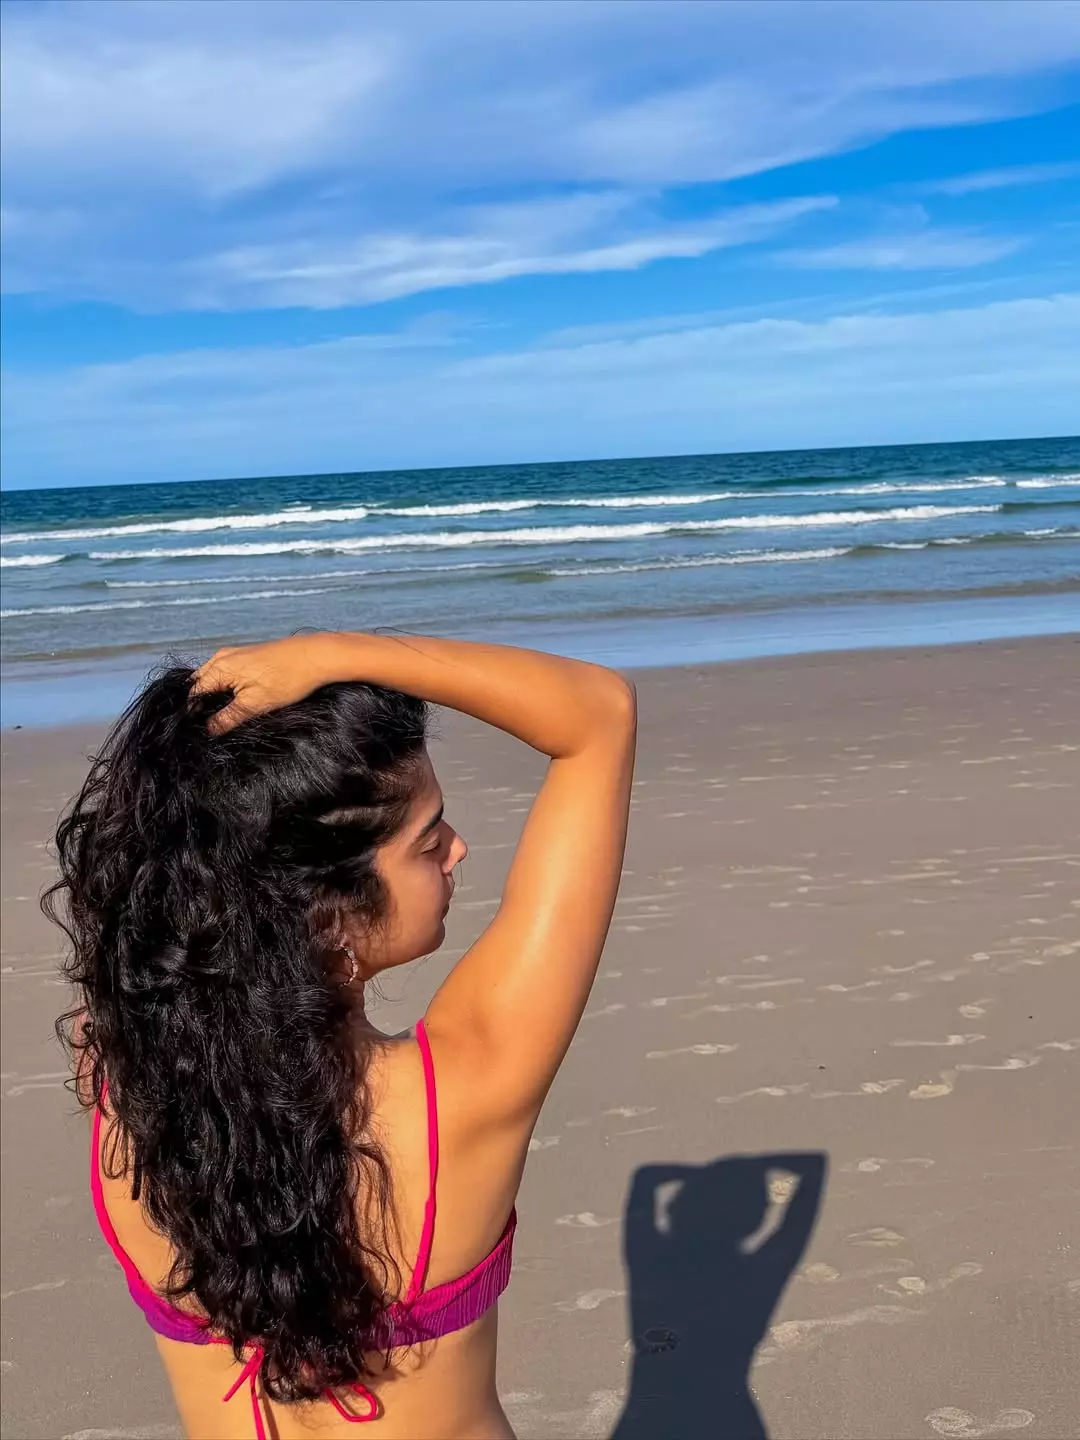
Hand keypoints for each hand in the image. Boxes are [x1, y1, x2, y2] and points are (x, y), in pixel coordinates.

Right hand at [191, 633, 342, 732]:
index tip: (196, 732)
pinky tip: (234, 702)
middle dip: (200, 705)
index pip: (192, 693)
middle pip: (199, 684)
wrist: (316, 656)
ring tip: (220, 717)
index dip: (191, 714)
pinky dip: (223, 688)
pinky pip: (225, 673)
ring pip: (212, 678)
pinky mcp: (247, 656)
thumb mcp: (254, 705)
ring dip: (212, 696)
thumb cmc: (287, 679)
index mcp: (219, 667)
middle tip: (206, 727)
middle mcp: (221, 657)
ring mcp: (234, 654)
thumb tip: (207, 731)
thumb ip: (227, 718)